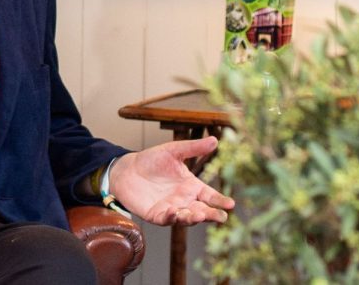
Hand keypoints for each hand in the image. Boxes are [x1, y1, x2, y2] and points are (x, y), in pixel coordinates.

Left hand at [108, 136, 235, 225]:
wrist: (127, 169)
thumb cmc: (152, 160)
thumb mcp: (174, 151)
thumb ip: (193, 148)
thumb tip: (214, 140)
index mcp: (192, 186)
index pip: (210, 196)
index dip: (220, 200)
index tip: (231, 204)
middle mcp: (184, 200)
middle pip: (202, 210)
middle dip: (212, 215)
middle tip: (221, 217)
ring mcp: (171, 209)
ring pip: (186, 218)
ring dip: (193, 218)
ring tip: (199, 214)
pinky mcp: (156, 215)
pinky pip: (166, 219)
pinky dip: (171, 217)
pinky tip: (174, 212)